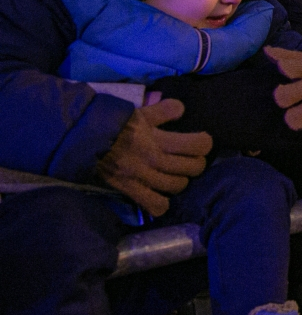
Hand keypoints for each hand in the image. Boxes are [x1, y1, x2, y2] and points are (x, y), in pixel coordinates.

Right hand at [96, 99, 211, 216]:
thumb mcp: (141, 112)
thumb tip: (182, 109)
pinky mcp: (130, 190)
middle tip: (192, 160)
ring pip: (176, 186)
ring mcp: (142, 177)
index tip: (202, 142)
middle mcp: (153, 159)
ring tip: (178, 175)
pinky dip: (162, 203)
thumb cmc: (115, 124)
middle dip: (197, 163)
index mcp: (157, 138)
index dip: (204, 144)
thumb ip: (164, 111)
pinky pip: (155, 205)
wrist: (83, 138)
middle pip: (192, 168)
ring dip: (182, 181)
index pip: (197, 145)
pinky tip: (162, 196)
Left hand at [264, 47, 301, 148]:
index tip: (281, 68)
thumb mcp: (298, 58)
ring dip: (300, 116)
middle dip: (289, 95)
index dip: (287, 68)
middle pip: (301, 91)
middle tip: (280, 99)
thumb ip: (282, 55)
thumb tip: (266, 51)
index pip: (295, 67)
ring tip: (292, 122)